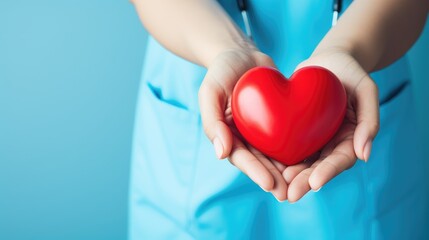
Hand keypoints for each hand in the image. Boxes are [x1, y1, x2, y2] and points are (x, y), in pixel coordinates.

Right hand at [199, 49, 288, 200]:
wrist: (241, 53)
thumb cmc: (221, 72)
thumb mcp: (210, 92)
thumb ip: (212, 122)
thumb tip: (221, 154)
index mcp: (227, 135)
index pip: (241, 158)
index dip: (255, 172)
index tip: (270, 184)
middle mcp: (245, 137)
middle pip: (260, 162)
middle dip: (274, 179)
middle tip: (290, 194)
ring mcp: (261, 130)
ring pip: (276, 154)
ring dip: (288, 171)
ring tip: (303, 184)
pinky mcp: (277, 121)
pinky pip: (288, 136)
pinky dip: (298, 148)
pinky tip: (314, 159)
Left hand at [284, 49, 379, 201]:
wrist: (327, 60)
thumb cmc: (351, 71)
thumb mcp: (366, 89)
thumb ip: (369, 120)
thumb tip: (365, 155)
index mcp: (350, 137)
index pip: (340, 160)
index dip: (328, 172)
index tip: (315, 183)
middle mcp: (331, 142)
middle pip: (318, 166)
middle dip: (305, 182)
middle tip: (291, 195)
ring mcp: (313, 138)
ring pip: (301, 161)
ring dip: (290, 176)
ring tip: (277, 186)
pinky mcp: (296, 131)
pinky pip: (287, 145)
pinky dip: (278, 157)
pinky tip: (266, 165)